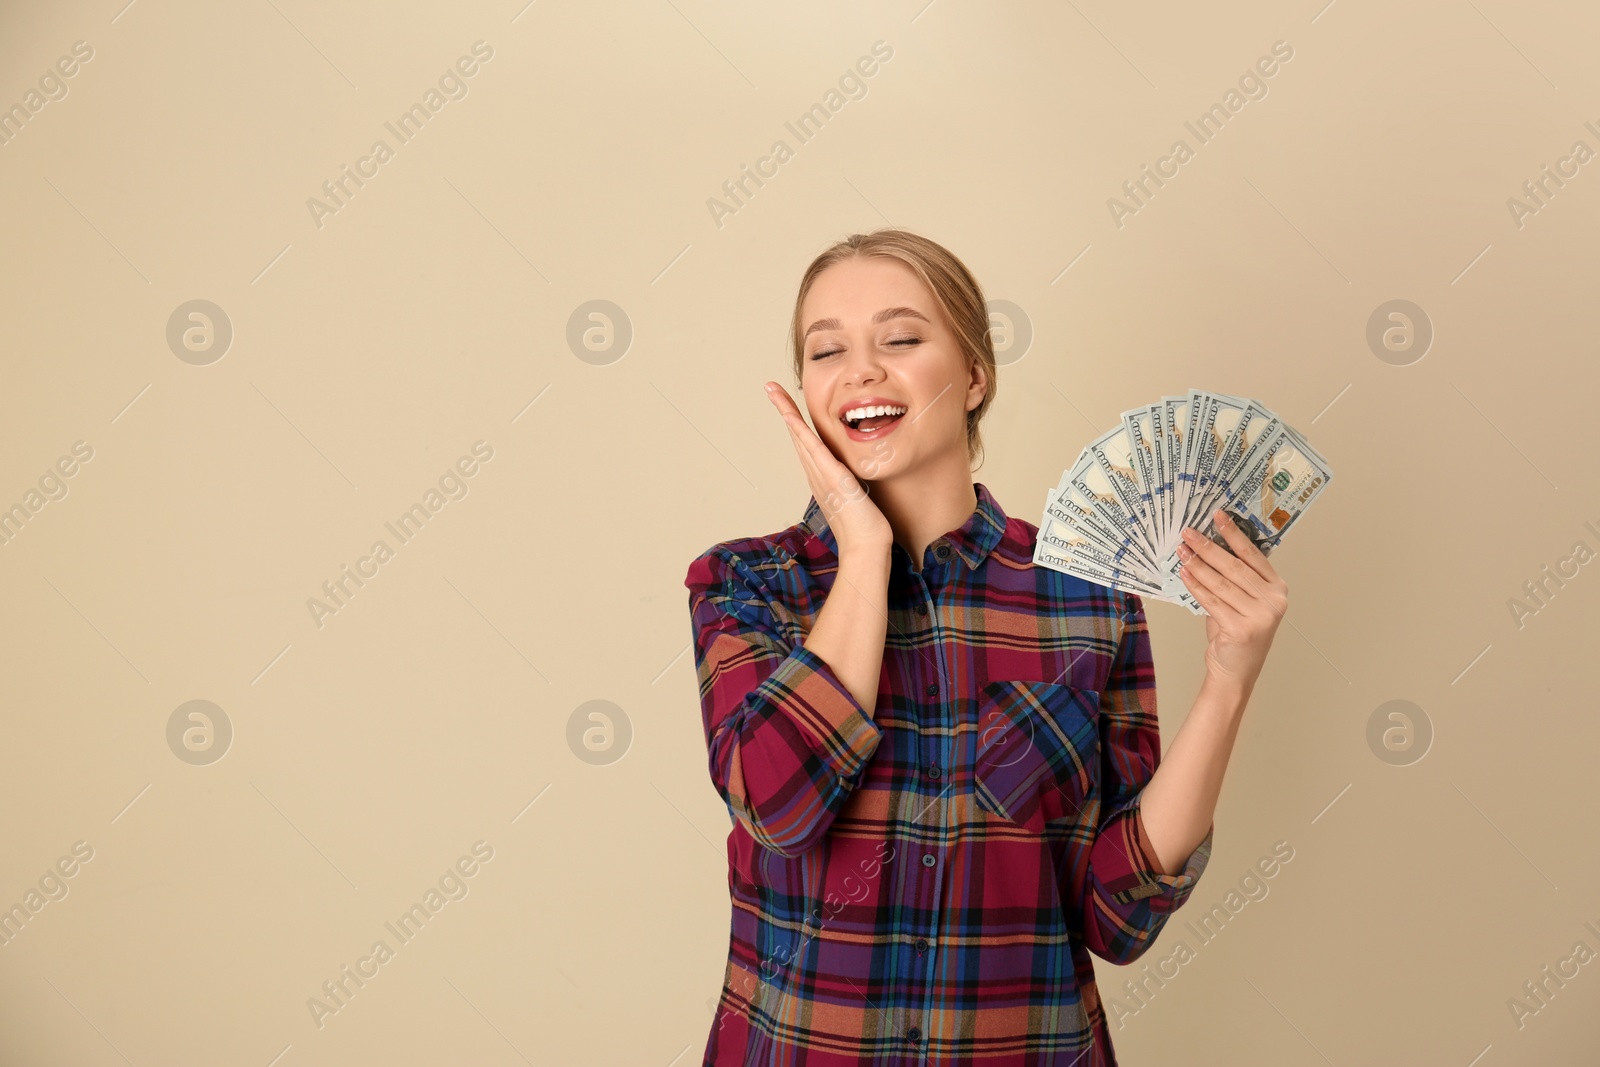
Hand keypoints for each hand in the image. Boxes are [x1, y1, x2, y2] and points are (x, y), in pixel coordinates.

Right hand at [765, 381, 892, 560]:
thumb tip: (855, 481)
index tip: (786, 404)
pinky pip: (814, 450)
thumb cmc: (865, 529)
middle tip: (770, 387)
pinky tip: (791, 416)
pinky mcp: (834, 479)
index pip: (806, 443)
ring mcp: (822, 476)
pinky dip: (800, 431)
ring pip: (800, 437)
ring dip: (786, 412)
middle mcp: (817, 475)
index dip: (795, 421)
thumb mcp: (856, 500)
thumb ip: (852, 486)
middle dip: (784, 409)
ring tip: (774, 391)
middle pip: (796, 436)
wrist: (866, 548)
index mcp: (822, 477)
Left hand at [1175, 510, 1287, 689]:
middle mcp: (1273, 601)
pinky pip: (1212, 601)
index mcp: (1277, 588)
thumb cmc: (1236, 631)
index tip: (1217, 516)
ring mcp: (1260, 616)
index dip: (1234, 534)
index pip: (1253, 554)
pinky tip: (1184, 573)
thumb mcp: (1242, 600)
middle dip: (1208, 547)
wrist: (1236, 671)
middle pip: (1234, 567)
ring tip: (1182, 551)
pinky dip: (1195, 586)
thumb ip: (1233, 578)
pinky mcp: (1242, 629)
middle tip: (1188, 533)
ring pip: (1221, 583)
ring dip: (1198, 564)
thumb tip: (1207, 546)